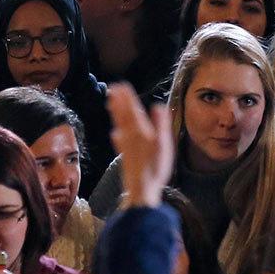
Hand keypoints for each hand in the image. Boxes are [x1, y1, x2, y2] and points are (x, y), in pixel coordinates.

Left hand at [109, 82, 173, 208]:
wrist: (141, 188)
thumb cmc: (155, 167)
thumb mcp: (163, 143)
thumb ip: (161, 124)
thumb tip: (158, 106)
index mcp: (140, 130)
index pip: (132, 109)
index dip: (127, 97)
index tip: (122, 85)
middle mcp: (130, 136)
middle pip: (123, 115)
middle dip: (118, 101)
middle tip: (112, 89)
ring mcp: (125, 146)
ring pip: (119, 125)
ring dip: (115, 113)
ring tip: (111, 104)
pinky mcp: (124, 155)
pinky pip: (119, 139)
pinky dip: (117, 132)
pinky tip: (115, 133)